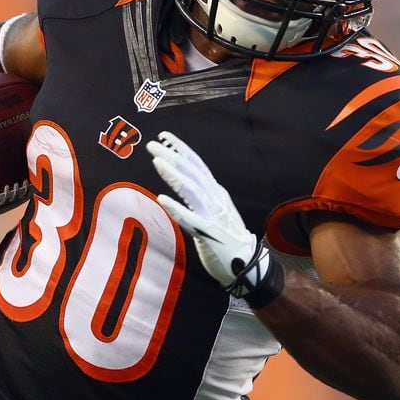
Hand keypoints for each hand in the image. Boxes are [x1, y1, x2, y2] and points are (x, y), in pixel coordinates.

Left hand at [148, 131, 282, 304]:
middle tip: (152, 144)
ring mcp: (213, 216)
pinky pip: (190, 218)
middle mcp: (215, 199)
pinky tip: (162, 199)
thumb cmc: (228, 239)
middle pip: (192, 172)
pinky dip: (176, 207)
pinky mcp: (209, 233)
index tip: (164, 136)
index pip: (198, 164)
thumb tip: (188, 183)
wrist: (247, 264)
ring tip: (157, 161)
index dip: (181, 149)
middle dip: (172, 155)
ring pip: (192, 189)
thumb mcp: (218, 210)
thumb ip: (205, 196)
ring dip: (173, 174)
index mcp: (216, 193)